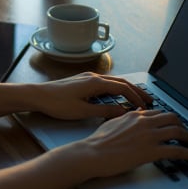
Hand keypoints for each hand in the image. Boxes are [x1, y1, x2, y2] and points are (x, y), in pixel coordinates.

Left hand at [31, 72, 153, 119]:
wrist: (38, 95)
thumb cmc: (57, 103)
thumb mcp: (82, 111)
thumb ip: (104, 111)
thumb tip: (122, 112)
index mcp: (95, 82)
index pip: (122, 88)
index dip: (136, 97)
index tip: (145, 106)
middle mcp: (93, 76)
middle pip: (121, 82)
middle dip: (136, 91)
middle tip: (149, 100)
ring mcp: (87, 77)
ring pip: (113, 81)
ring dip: (126, 89)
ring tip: (136, 98)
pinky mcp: (82, 81)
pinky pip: (104, 83)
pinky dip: (115, 89)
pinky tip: (116, 96)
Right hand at [77, 109, 187, 177]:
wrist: (93, 153)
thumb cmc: (98, 141)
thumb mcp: (112, 123)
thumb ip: (125, 118)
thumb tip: (133, 114)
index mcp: (135, 116)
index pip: (158, 113)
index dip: (168, 119)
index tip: (172, 124)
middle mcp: (145, 122)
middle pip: (172, 118)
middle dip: (182, 125)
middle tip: (185, 133)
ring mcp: (149, 136)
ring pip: (178, 132)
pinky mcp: (152, 151)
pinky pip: (178, 151)